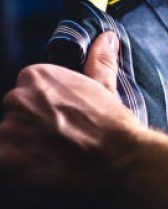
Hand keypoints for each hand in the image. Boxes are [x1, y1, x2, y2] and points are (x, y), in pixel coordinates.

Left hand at [0, 32, 141, 208]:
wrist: (117, 160)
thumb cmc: (111, 124)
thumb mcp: (105, 87)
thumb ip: (99, 61)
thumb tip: (106, 38)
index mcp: (36, 76)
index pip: (26, 93)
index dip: (45, 110)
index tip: (60, 121)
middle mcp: (17, 98)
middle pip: (15, 115)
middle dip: (32, 128)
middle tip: (59, 141)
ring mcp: (8, 129)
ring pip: (10, 140)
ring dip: (26, 150)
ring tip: (54, 158)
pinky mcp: (4, 159)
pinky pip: (6, 164)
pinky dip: (21, 169)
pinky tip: (45, 170)